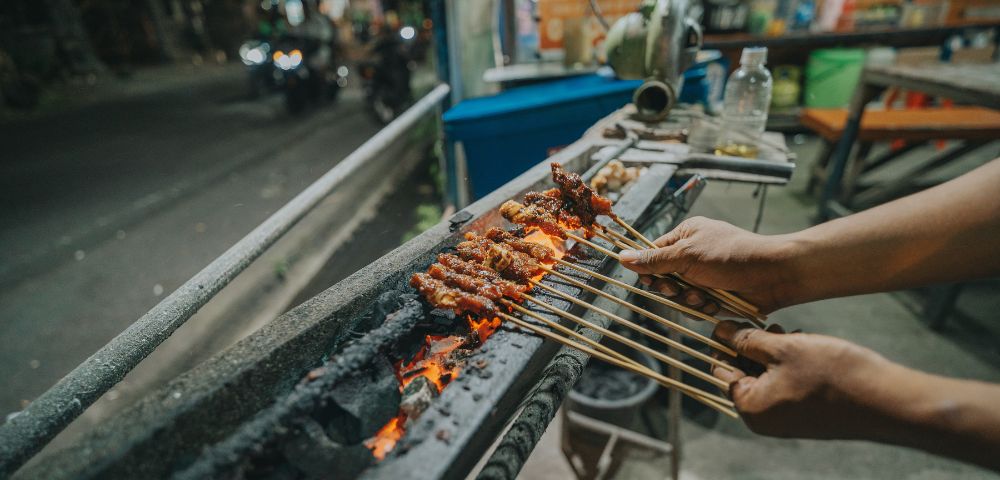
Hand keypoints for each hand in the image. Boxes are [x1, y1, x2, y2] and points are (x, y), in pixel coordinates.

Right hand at [618, 216, 798, 313]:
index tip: (652, 280)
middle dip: (671, 288)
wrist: (772, 275)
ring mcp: (705, 276)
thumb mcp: (687, 255)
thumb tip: (621, 256)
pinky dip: (703, 308)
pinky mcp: (715, 295)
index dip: (649, 269)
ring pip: (679, 296)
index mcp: (685, 236)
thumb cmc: (732, 256)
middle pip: (664, 278)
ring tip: (704, 296)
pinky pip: (696, 307)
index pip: (653, 253)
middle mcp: (693, 255)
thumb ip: (654, 260)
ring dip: (688, 299)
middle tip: (678, 288)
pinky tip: (715, 303)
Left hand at [711, 321, 896, 439]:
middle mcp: (764, 419)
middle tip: (768, 325)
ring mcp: (785, 420)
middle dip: (752, 347)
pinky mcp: (805, 415)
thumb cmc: (832, 374)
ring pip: (766, 377)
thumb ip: (747, 340)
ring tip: (789, 334)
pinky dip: (789, 365)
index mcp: (750, 407)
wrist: (885, 401)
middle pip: (743, 373)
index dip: (725, 342)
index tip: (734, 320)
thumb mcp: (783, 348)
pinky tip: (804, 347)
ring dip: (773, 353)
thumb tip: (719, 332)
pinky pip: (785, 386)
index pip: (721, 368)